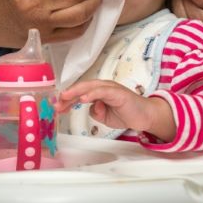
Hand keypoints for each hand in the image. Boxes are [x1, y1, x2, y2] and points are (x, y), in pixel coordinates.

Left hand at [54, 80, 174, 140]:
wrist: (145, 116)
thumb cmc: (126, 114)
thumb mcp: (104, 116)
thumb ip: (95, 112)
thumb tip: (90, 108)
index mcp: (98, 91)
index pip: (79, 93)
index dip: (67, 99)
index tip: (57, 107)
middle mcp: (103, 86)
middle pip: (82, 87)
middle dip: (68, 95)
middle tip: (57, 102)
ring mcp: (110, 88)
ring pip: (90, 87)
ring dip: (76, 92)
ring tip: (65, 97)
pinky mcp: (118, 92)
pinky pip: (102, 91)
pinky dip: (92, 94)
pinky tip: (83, 99)